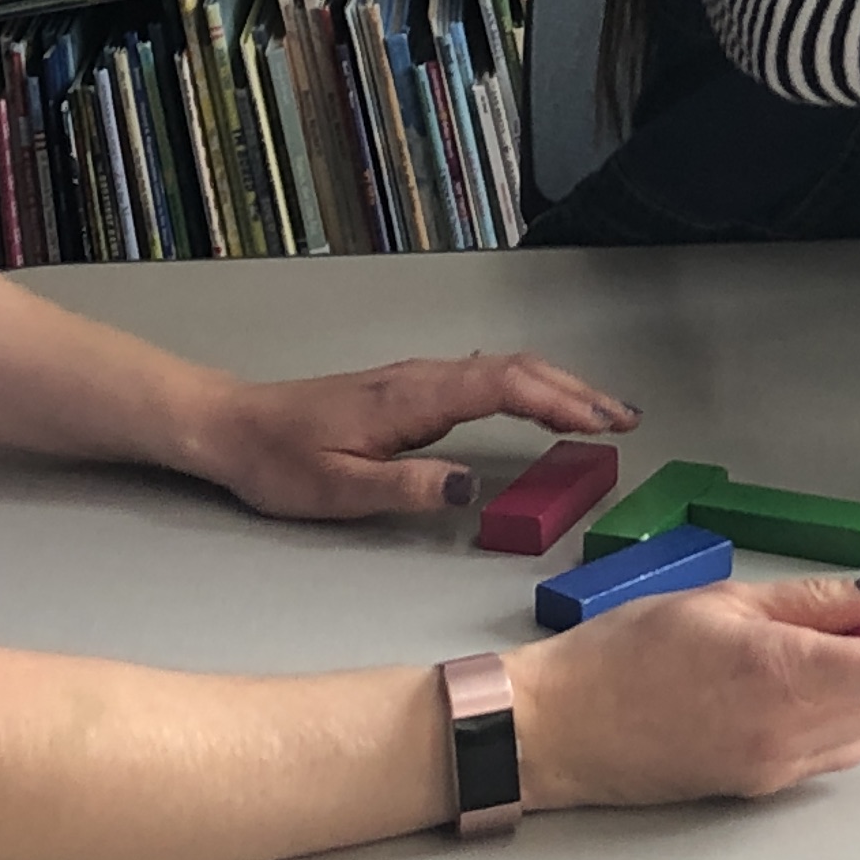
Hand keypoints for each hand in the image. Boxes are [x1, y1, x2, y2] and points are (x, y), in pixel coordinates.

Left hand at [190, 351, 636, 521]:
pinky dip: (529, 388)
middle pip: (517, 370)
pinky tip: (543, 405)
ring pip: (505, 369)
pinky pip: (487, 378)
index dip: (559, 402)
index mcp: (413, 398)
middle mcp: (423, 378)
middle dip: (576, 391)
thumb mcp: (338, 490)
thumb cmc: (279, 460)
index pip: (504, 388)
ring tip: (601, 413)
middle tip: (625, 419)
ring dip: (558, 387)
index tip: (602, 424)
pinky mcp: (413, 390)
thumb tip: (471, 488)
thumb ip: (406, 487)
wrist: (234, 426)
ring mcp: (419, 380)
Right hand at [505, 574, 859, 806]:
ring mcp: (776, 767)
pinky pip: (832, 754)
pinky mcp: (759, 788)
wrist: (560, 730)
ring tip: (840, 648)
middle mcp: (789, 731)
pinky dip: (846, 719)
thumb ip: (813, 601)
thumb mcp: (722, 600)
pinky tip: (807, 685)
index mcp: (782, 673)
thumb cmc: (625, 653)